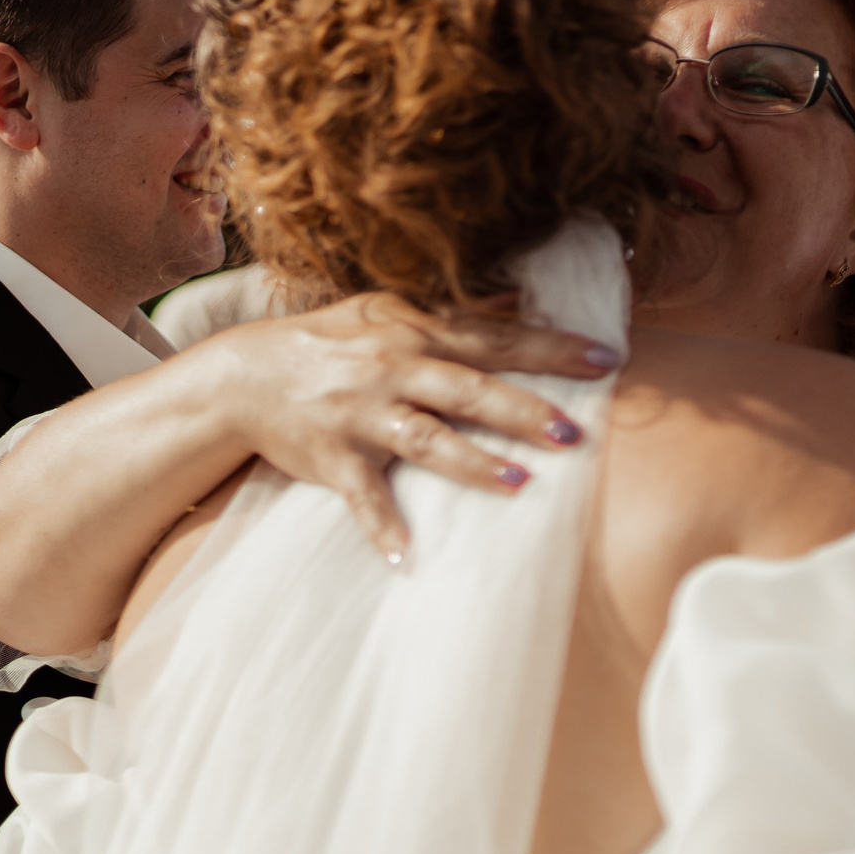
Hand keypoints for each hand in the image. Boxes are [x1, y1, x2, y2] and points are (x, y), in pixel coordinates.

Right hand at [197, 292, 620, 558]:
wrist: (246, 375)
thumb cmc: (330, 341)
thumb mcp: (388, 310)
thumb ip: (456, 310)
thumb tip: (520, 295)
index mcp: (416, 332)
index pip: (496, 339)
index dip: (552, 348)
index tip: (608, 359)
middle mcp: (394, 368)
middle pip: (470, 389)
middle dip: (523, 410)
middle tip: (574, 433)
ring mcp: (363, 414)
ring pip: (425, 439)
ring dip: (471, 463)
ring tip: (518, 485)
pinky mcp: (334, 458)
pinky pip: (362, 497)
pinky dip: (382, 528)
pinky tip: (405, 558)